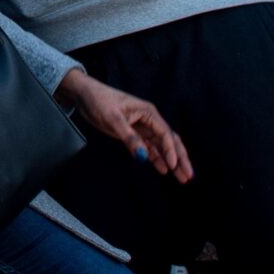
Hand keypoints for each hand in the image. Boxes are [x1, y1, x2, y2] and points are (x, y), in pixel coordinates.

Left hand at [56, 70, 194, 181]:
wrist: (85, 95)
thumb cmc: (100, 101)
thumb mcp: (113, 119)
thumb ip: (129, 138)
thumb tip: (143, 156)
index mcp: (148, 112)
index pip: (165, 134)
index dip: (171, 151)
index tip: (174, 166)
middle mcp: (149, 120)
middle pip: (169, 141)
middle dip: (180, 158)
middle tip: (188, 175)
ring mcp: (142, 127)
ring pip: (161, 147)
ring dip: (171, 162)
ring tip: (181, 178)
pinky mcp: (134, 133)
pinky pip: (149, 148)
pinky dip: (157, 159)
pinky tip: (163, 170)